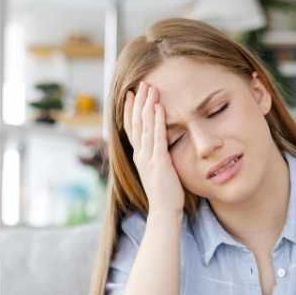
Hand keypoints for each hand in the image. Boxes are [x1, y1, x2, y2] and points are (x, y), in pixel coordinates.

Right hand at [124, 81, 185, 213]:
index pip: (131, 128)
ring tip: (150, 88)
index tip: (132, 94)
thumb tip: (161, 147)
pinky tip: (158, 107)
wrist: (164, 211)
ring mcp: (148, 157)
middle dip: (139, 102)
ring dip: (147, 105)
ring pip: (144, 126)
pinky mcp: (159, 161)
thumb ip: (157, 156)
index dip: (131, 110)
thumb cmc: (164, 193)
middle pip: (136, 123)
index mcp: (139, 156)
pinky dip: (157, 121)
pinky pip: (157, 137)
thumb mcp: (157, 170)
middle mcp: (140, 154)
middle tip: (142, 83)